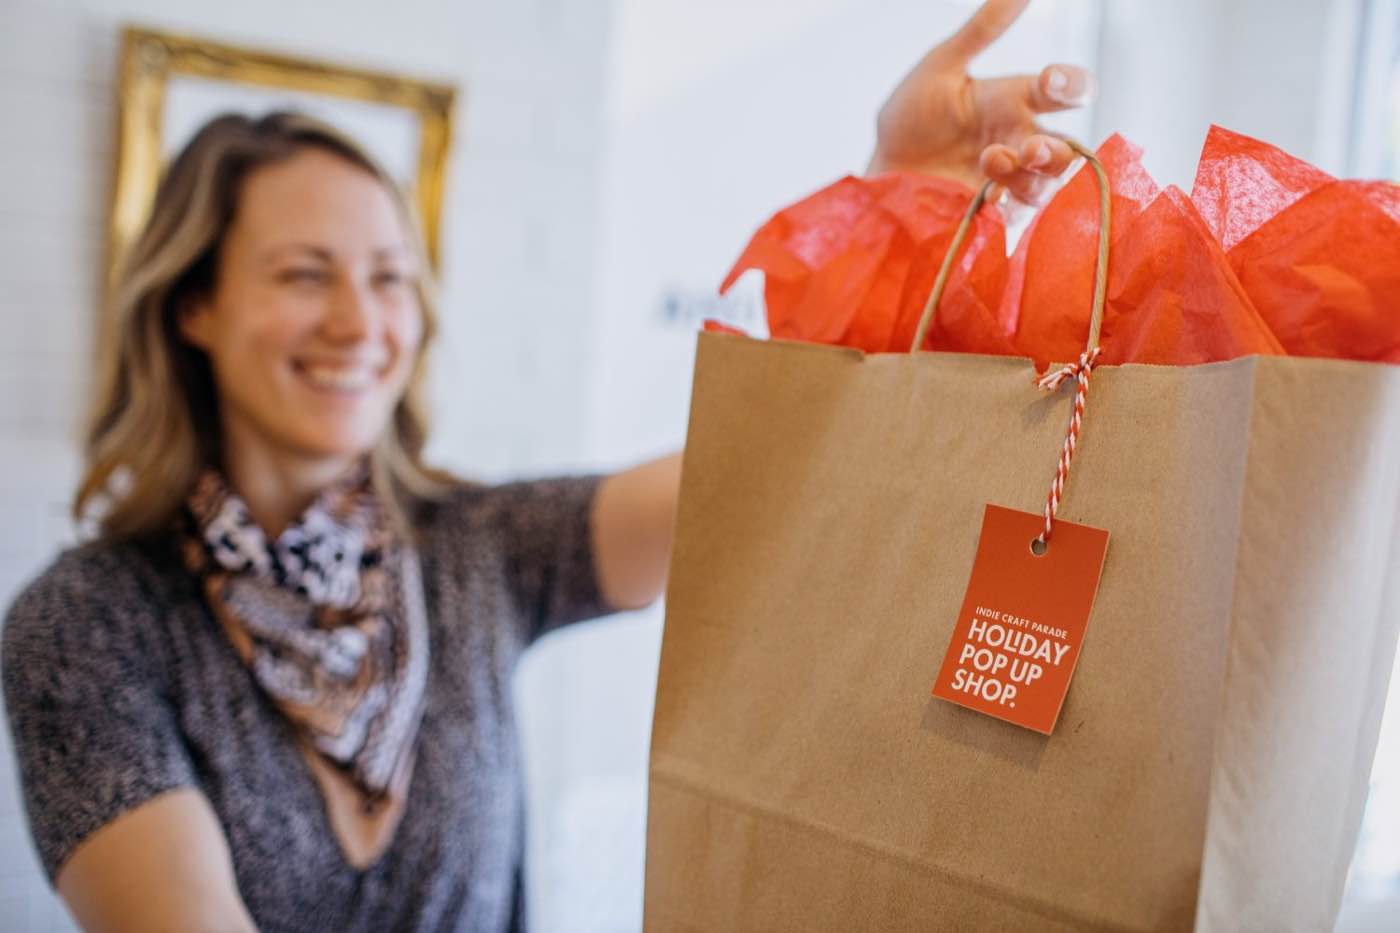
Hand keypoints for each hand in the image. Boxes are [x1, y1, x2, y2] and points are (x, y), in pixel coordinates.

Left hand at [868, 0, 1095, 210]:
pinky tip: (989, 196)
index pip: (1064, 91)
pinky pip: (1018, 216)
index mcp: (1013, 101)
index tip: (1051, 79)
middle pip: (1067, 149)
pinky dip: (1009, 205)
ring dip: (1029, 175)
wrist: (879, 170)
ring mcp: (1008, 181)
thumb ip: (981, 31)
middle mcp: (1019, 141)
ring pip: (1047, 185)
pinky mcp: (991, 215)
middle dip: (1056, 149)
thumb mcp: (940, 68)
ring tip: (990, 160)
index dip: (1071, 84)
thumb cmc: (911, 118)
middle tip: (1029, 146)